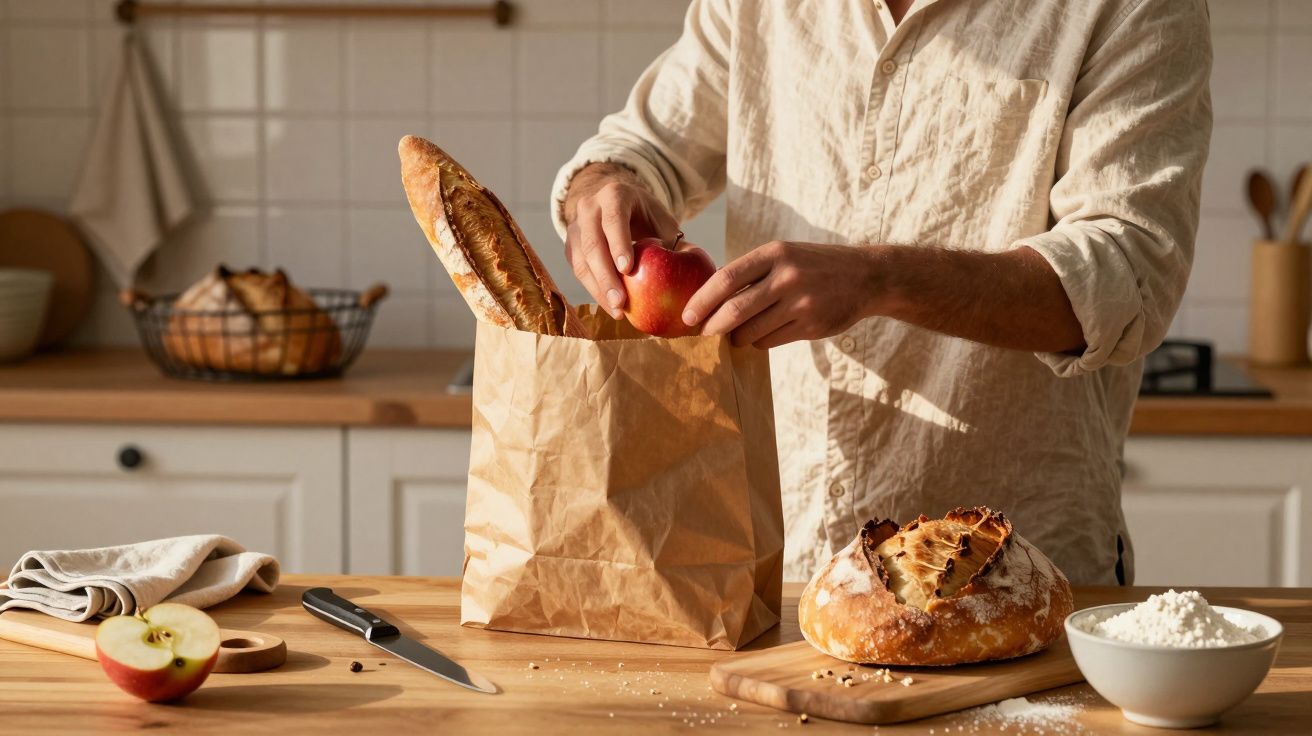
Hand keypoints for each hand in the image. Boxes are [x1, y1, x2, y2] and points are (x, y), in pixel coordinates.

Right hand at [563, 163, 679, 317]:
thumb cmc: (646, 216)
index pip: (614, 220)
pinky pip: (579, 271)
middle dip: (606, 277)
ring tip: (618, 311)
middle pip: (593, 244)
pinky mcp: (570, 246)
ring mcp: (575, 227)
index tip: (628, 269)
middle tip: (621, 302)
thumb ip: (674, 241)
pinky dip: (595, 291)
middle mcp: (589, 208)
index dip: (619, 244)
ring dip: (598, 289)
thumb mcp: (661, 220)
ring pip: (581, 261)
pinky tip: (611, 307)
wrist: (616, 205)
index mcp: (615, 195)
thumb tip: (695, 268)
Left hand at [682, 241, 880, 348]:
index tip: (686, 316)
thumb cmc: (815, 265)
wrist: (867, 277)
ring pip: (751, 331)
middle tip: (702, 333)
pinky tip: (763, 334)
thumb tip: (708, 297)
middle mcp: (787, 276)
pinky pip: (770, 341)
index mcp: (775, 253)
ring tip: (737, 334)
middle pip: (734, 310)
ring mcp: (801, 303)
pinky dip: (759, 342)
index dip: (702, 300)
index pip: (726, 278)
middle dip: (712, 326)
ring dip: (737, 337)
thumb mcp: (785, 254)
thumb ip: (752, 272)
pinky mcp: (811, 326)